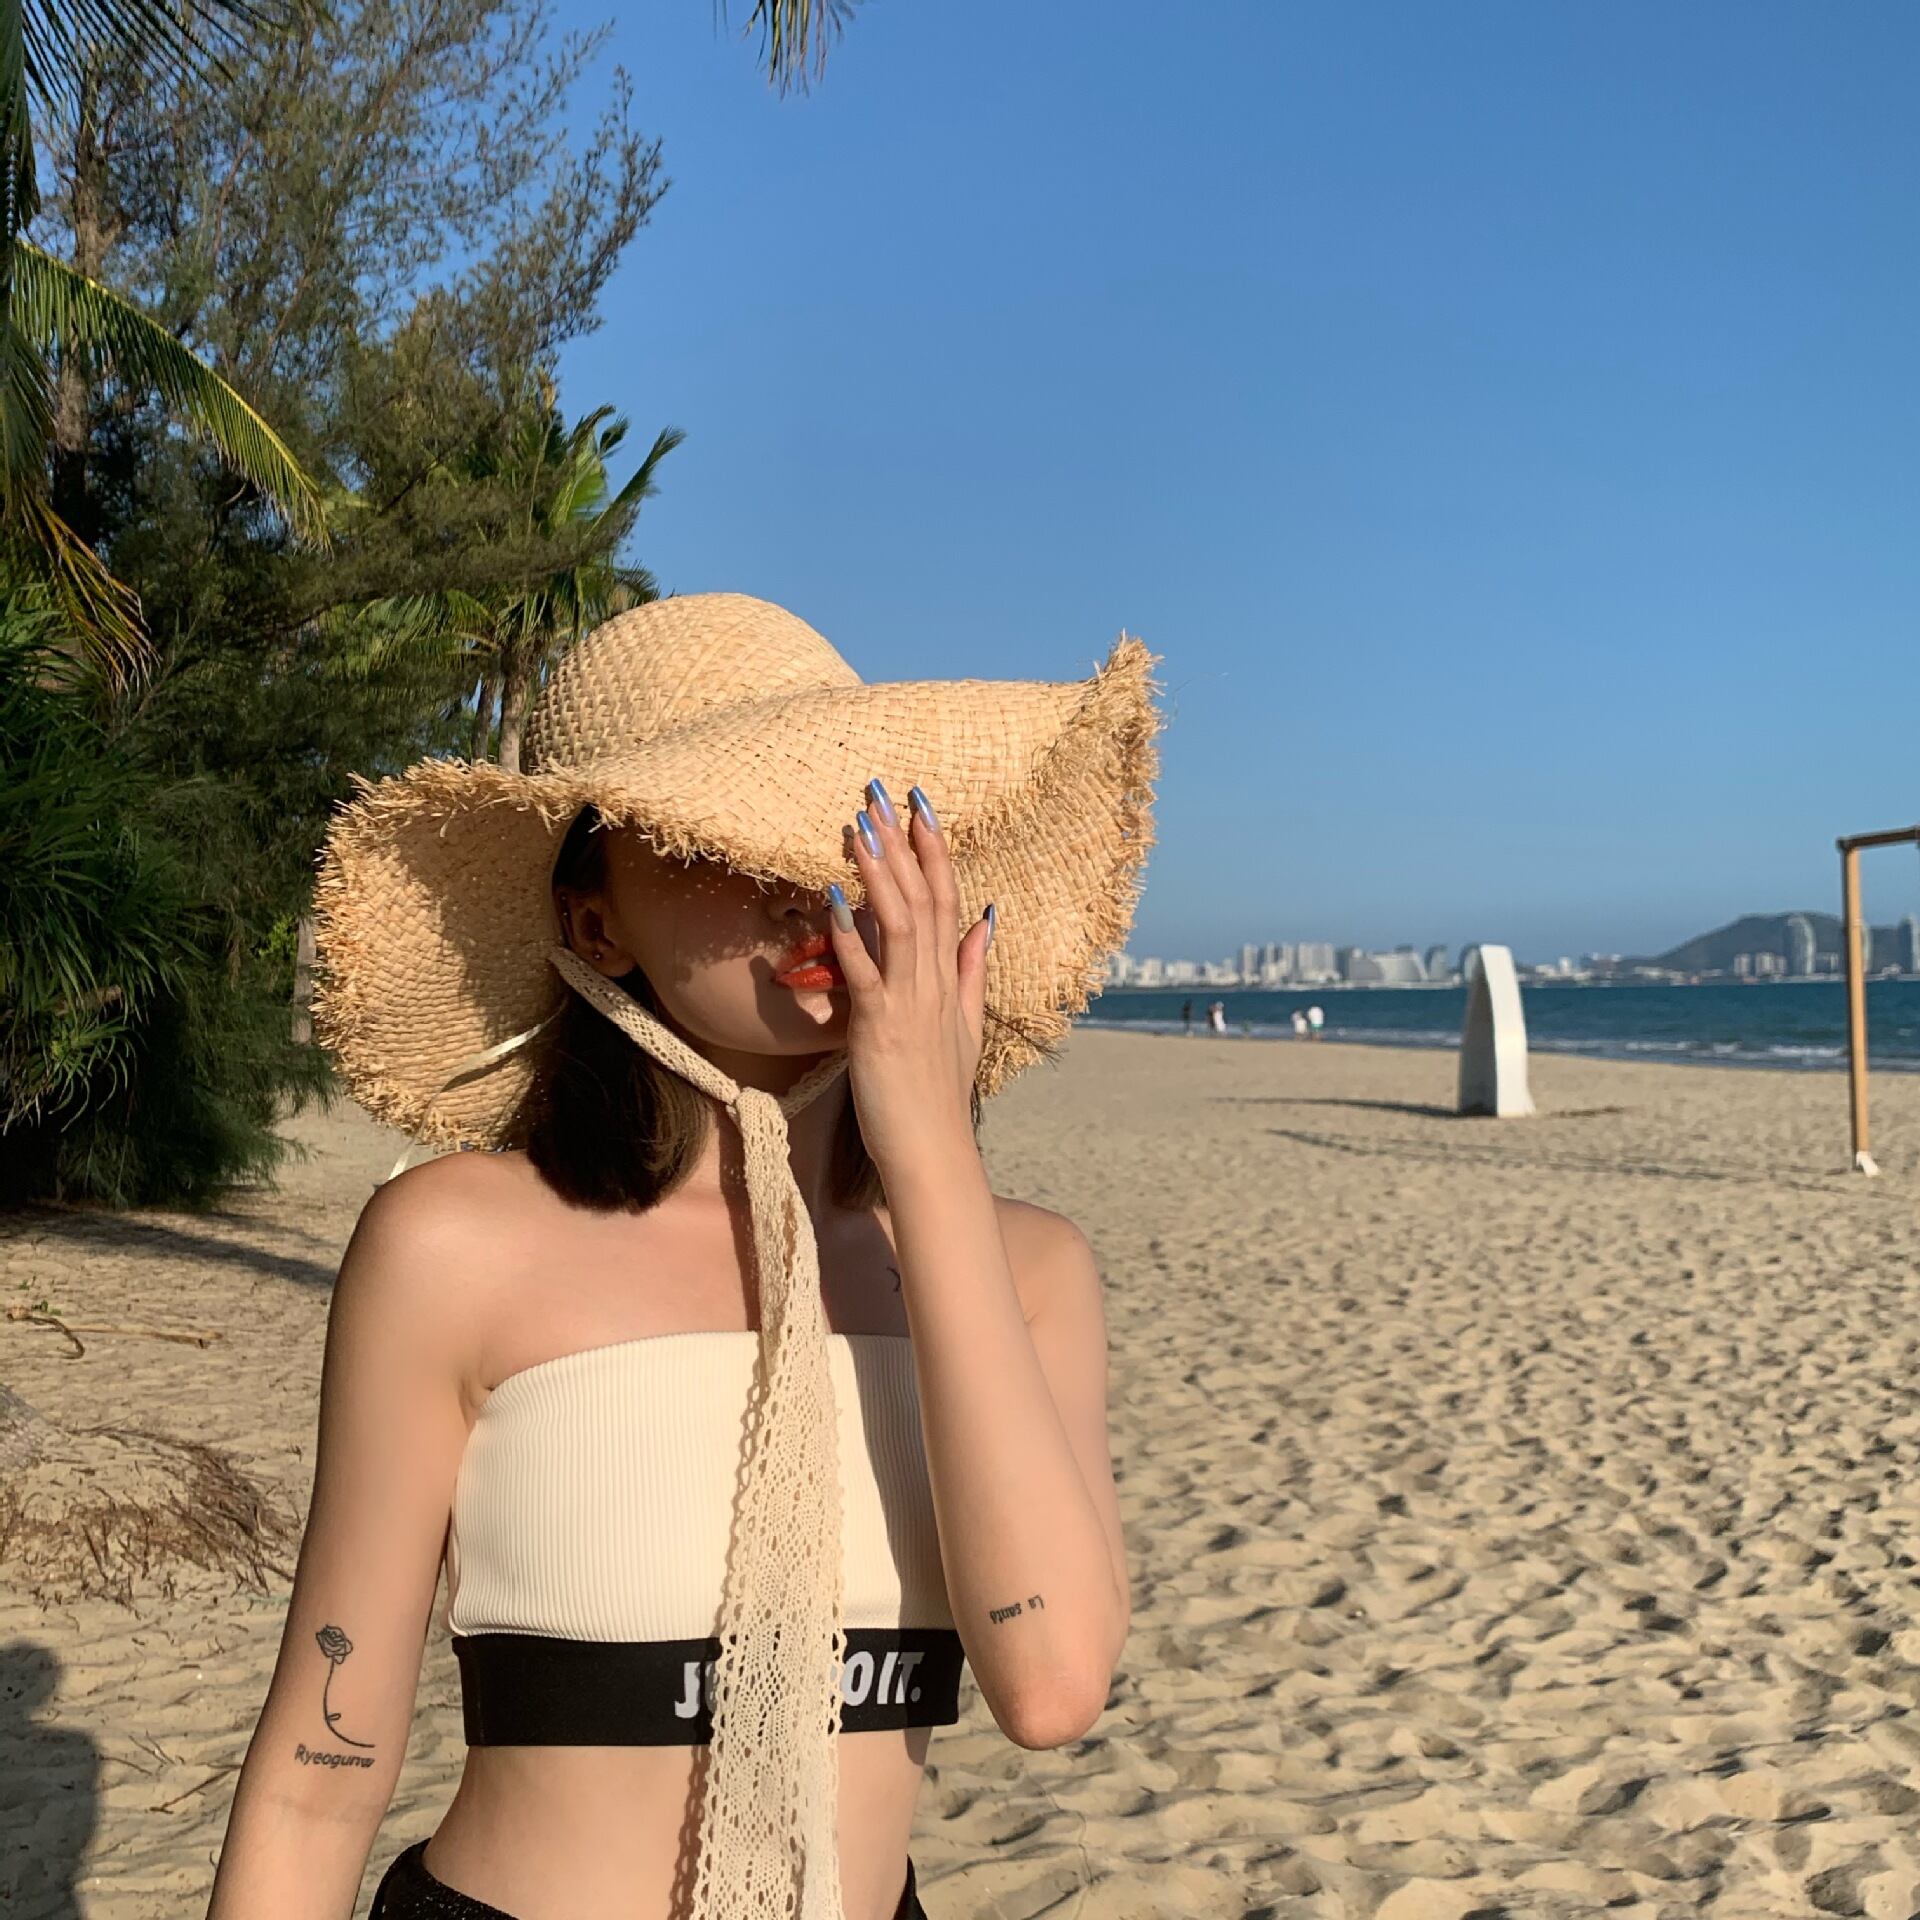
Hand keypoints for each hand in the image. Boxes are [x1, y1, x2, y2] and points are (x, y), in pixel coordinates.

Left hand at [826, 778, 991, 1173]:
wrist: (933, 1152)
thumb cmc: (940, 1096)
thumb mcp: (967, 1027)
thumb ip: (973, 971)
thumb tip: (986, 921)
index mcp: (950, 980)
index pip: (947, 900)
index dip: (935, 850)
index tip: (921, 806)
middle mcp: (934, 983)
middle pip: (924, 898)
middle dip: (904, 842)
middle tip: (883, 792)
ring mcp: (909, 1003)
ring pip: (899, 923)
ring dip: (879, 871)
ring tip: (858, 826)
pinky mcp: (880, 1027)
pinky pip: (865, 971)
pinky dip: (849, 932)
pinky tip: (831, 896)